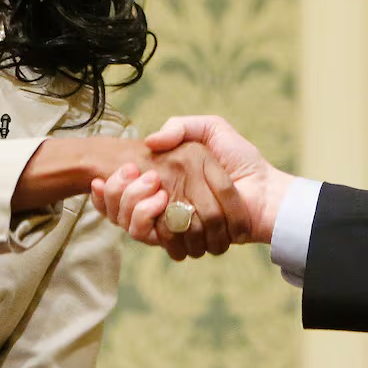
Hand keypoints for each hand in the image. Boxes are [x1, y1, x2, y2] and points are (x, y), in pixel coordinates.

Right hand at [14, 135, 247, 259]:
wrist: (265, 190)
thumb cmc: (241, 160)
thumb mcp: (211, 130)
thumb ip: (181, 126)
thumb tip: (150, 141)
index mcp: (165, 183)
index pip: (122, 190)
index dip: (108, 188)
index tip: (103, 174)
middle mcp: (163, 206)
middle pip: (118, 209)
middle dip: (117, 194)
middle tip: (134, 175)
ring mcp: (171, 225)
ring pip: (130, 223)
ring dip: (131, 205)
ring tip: (151, 187)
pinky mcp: (182, 240)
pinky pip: (153, 236)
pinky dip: (149, 219)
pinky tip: (159, 200)